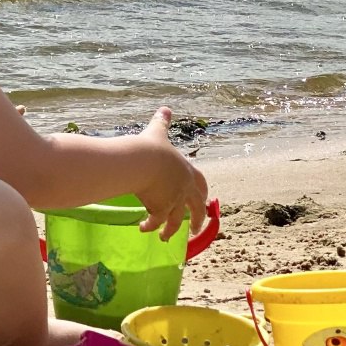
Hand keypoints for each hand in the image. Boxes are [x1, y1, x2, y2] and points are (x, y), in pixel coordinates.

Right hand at [134, 107, 209, 240]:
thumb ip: (162, 123)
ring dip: (171, 230)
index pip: (201, 184)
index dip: (202, 194)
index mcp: (187, 171)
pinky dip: (150, 226)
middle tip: (195, 229)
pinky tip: (143, 229)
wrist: (142, 162)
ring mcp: (173, 200)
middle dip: (196, 220)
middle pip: (195, 207)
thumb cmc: (151, 147)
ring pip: (176, 220)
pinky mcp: (160, 208)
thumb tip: (165, 109)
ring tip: (164, 237)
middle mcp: (184, 188)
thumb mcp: (158, 133)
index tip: (204, 203)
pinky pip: (156, 221)